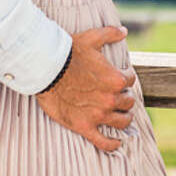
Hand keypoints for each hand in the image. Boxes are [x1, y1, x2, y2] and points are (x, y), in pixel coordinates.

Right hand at [35, 26, 137, 151]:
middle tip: (116, 95)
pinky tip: (116, 143)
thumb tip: (123, 31)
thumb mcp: (91, 38)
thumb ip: (110, 33)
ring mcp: (98, 115)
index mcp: (115, 79)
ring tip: (120, 115)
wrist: (45, 69)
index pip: (130, 81)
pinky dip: (112, 144)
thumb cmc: (68, 52)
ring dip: (123, 118)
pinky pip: (104, 141)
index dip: (124, 78)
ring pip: (122, 121)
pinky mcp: (84, 126)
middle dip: (123, 98)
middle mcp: (110, 99)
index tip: (118, 78)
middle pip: (128, 102)